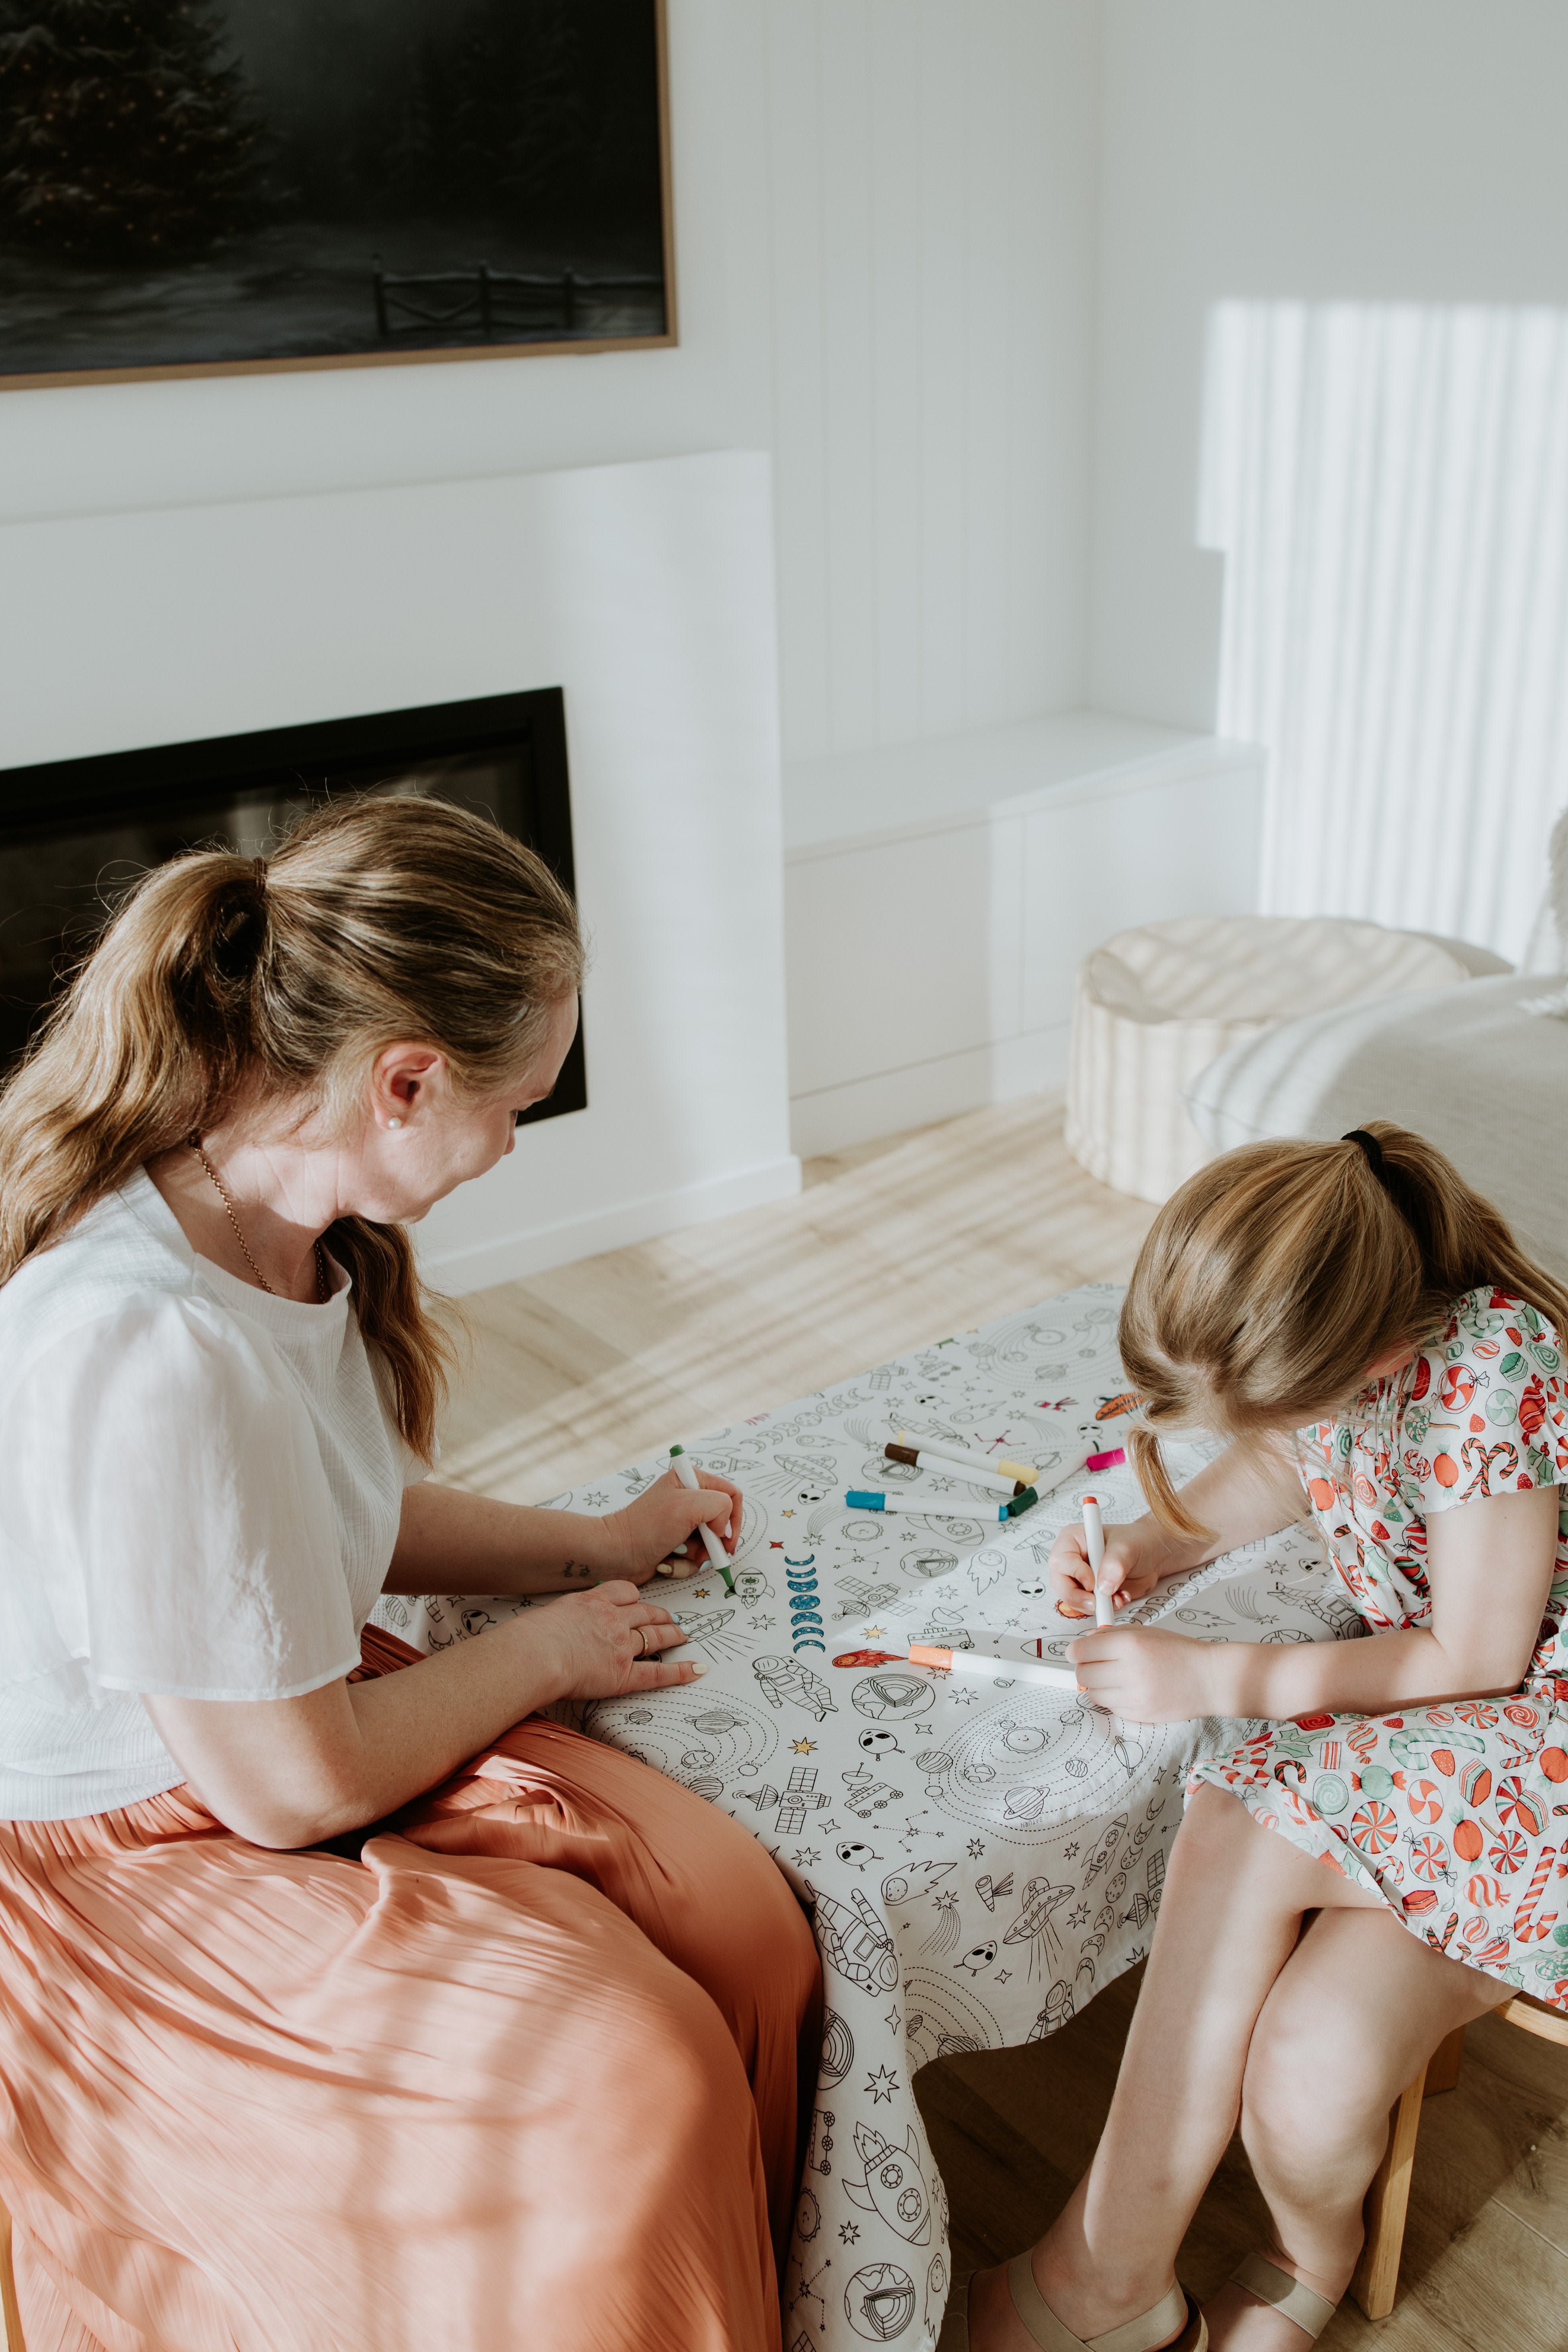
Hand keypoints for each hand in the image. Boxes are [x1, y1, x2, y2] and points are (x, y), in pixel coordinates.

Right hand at [538, 1582, 704, 1699]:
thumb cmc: (534, 1636)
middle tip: (670, 1618)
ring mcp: (622, 1645)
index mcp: (595, 1601)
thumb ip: (567, 1617)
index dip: (637, 1598)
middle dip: (661, 1615)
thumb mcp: (552, 1614)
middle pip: (646, 1613)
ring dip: (672, 1635)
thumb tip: (562, 1625)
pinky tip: (695, 1669)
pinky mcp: (624, 1673)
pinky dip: (679, 1671)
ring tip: (683, 1636)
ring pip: (655, 1636)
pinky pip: (657, 1672)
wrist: (537, 1653)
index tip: (641, 1601)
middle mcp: (614, 1620)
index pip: (626, 1592)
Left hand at [606, 1466, 742, 1583]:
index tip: (725, 1537)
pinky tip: (666, 1561)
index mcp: (691, 1480)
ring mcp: (682, 1524)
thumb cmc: (647, 1527)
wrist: (616, 1553)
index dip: (733, 1517)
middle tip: (704, 1552)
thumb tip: (723, 1527)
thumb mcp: (689, 1505)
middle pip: (722, 1523)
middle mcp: (688, 1500)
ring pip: (709, 1545)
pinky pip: (694, 1559)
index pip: (731, 1494)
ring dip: (697, 1556)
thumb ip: (720, 1505)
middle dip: (714, 1542)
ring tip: (678, 1554)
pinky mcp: (675, 1545)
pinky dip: (683, 1565)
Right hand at [1049, 1514, 1181, 1619]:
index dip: (1074, 1574)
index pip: (1060, 1561)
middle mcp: (1072, 1559)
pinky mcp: (1091, 1593)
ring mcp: (1080, 1577)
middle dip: (1078, 1598)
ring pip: (1073, 1600)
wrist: (1153, 1555)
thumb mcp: (1126, 1548)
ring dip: (1095, 1605)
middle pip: (1060, 1584)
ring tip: (1117, 1597)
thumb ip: (1114, 1565)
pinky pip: (1089, 1608)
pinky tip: (1120, 1598)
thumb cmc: (1137, 1542)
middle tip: (1096, 1604)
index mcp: (1072, 1540)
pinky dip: (1105, 1609)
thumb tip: (1103, 1587)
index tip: (1092, 1582)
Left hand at [1066, 1626, 1235, 1722]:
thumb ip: (1113, 1635)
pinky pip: (1111, 1707)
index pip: (1081, 1651)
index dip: (1074, 1651)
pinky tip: (1128, 1689)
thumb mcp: (1146, 1632)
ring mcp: (1134, 1696)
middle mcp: (1129, 1670)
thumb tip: (1087, 1642)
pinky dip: (1113, 1698)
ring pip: (1093, 1694)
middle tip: (1094, 1664)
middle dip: (1084, 1668)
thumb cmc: (1180, 1651)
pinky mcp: (1139, 1715)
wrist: (1210, 1678)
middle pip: (1083, 1675)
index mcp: (1129, 1644)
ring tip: (1113, 1676)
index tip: (1076, 1652)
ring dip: (1097, 1685)